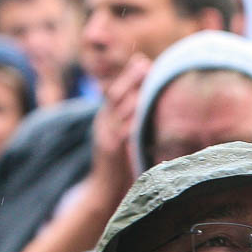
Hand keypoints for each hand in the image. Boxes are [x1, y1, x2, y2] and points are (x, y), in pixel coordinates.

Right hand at [91, 56, 149, 188]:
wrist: (102, 190)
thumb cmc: (117, 163)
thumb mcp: (119, 137)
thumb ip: (127, 119)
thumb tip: (143, 101)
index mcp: (104, 119)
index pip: (114, 91)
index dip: (127, 76)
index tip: (142, 61)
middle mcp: (102, 124)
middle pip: (114, 94)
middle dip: (130, 77)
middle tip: (144, 63)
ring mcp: (105, 135)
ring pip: (119, 108)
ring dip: (135, 92)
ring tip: (148, 79)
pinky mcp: (112, 149)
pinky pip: (124, 129)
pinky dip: (134, 117)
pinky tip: (145, 108)